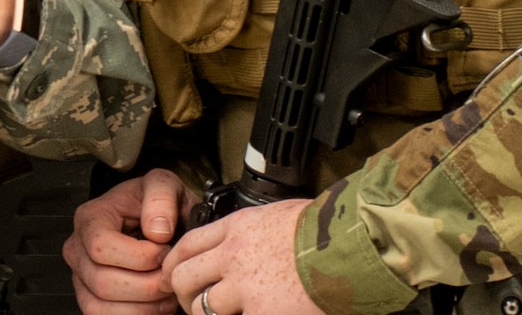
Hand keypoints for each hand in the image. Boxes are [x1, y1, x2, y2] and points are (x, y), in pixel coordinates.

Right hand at [64, 168, 196, 314]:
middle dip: (147, 286)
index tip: (165, 251)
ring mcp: (81, 278)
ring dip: (144, 307)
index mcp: (90, 218)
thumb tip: (156, 232)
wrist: (159, 223)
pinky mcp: (91, 300)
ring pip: (103, 307)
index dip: (139, 256)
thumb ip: (161, 197)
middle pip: (103, 282)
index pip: (101, 247)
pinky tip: (155, 304)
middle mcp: (78, 249)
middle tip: (171, 276)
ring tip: (166, 292)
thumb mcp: (165, 185)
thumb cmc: (158, 206)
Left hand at [164, 199, 320, 314]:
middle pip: (185, 276)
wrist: (349, 246)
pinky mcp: (261, 313)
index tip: (172, 273)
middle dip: (181, 293)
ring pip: (202, 307)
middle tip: (188, 303)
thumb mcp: (278, 216)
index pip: (189, 244)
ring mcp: (245, 287)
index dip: (174, 262)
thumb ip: (255, 231)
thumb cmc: (326, 231)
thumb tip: (251, 241)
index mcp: (238, 228)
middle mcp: (233, 256)